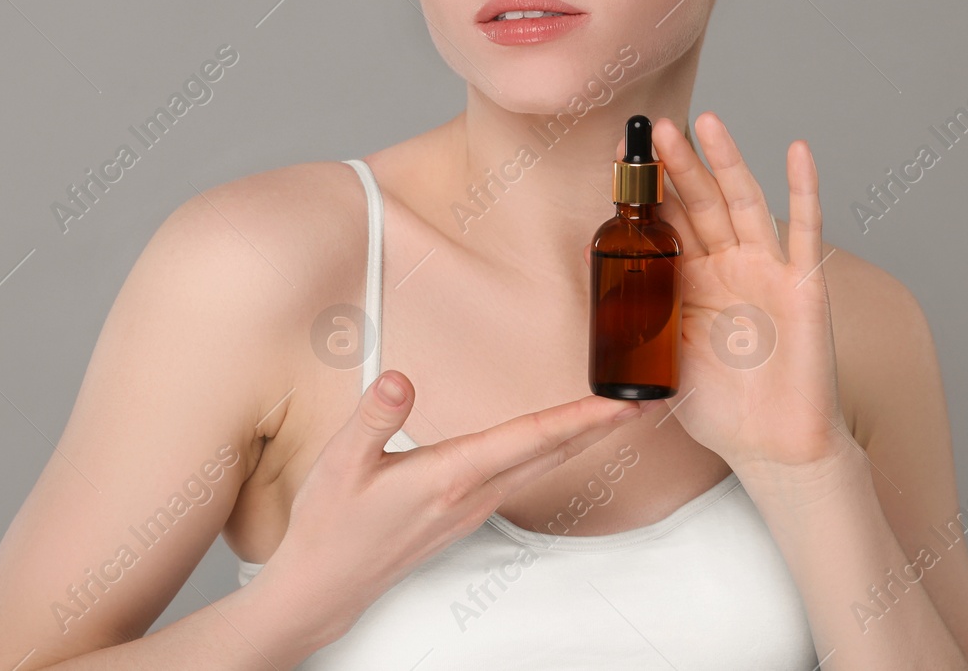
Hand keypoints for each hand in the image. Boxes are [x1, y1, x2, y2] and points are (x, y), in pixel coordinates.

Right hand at [260, 370, 651, 632]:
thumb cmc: (332, 527)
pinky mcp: (464, 514)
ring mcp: (471, 508)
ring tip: (610, 415)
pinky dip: (549, 453)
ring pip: (541, 466)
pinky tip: (552, 443)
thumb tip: (400, 380)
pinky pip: (521, 477)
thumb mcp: (341, 463)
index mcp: (451, 476)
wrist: (325, 585)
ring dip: (579, 438)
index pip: (531, 438)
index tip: (620, 401)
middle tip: (642, 400)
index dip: (581, 416)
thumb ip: (374, 416)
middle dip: (600, 426)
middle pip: (551, 452)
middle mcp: (472, 494)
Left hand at [612, 112, 847, 476]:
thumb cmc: (720, 408)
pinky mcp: (803, 285)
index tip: (619, 154)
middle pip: (701, 202)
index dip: (648, 191)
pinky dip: (804, 188)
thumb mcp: (663, 357)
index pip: (669, 223)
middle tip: (652, 127)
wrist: (771, 448)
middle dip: (677, 165)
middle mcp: (730, 266)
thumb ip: (637, 317)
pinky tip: (797, 150)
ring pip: (744, 203)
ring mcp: (767, 271)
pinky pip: (804, 230)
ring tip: (704, 121)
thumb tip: (593, 275)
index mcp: (693, 281)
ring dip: (726, 160)